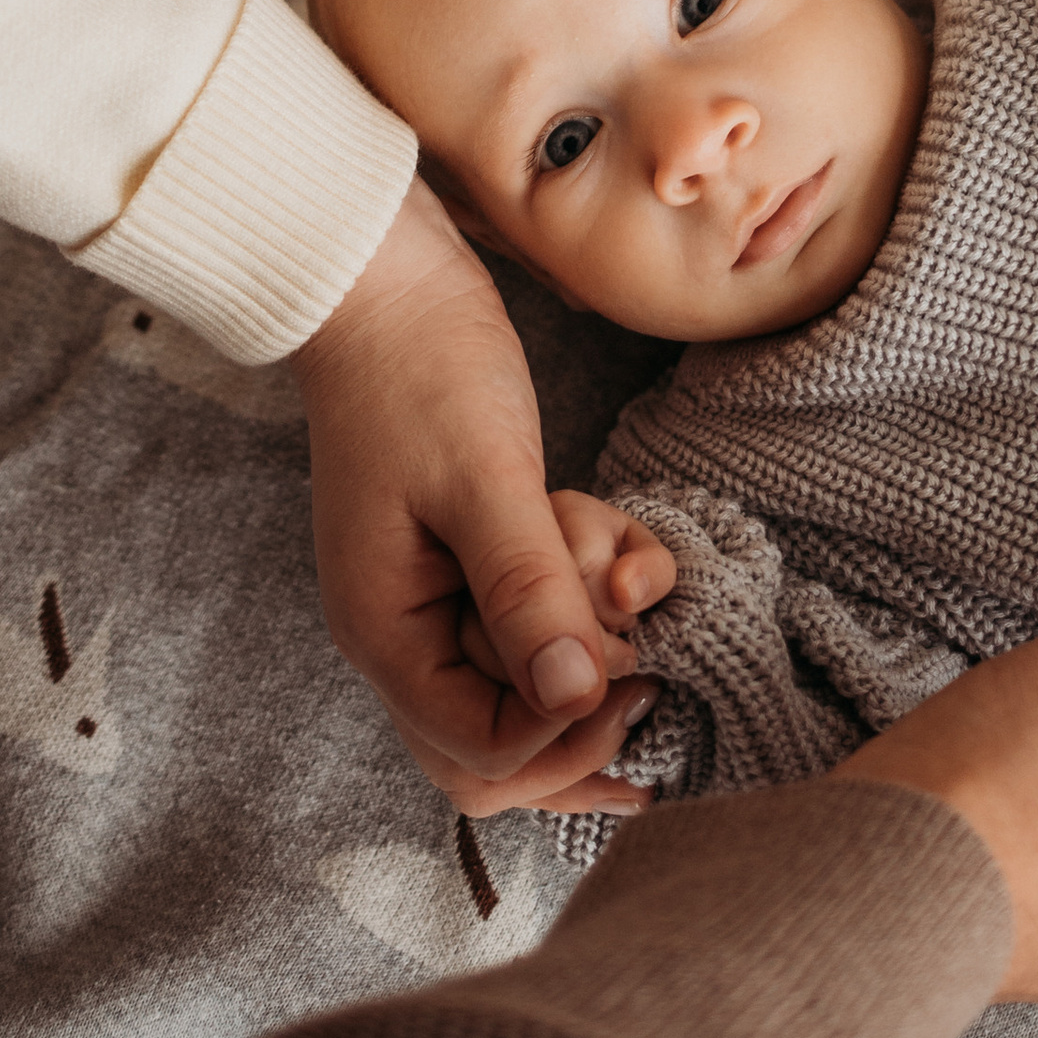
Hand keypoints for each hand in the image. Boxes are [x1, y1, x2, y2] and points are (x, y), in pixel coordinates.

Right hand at [299, 181, 674, 813]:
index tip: (637, 677)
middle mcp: (406, 638)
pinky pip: (542, 624)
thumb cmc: (421, 369)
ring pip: (531, 690)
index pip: (480, 756)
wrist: (385, 281)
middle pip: (500, 752)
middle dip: (585, 718)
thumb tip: (580, 700)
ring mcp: (438, 604)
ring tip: (629, 576)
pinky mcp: (474, 566)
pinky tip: (624, 547)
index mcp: (387, 634)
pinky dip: (593, 596)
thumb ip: (528, 592)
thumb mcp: (484, 478)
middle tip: (652, 661)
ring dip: (596, 646)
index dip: (565, 739)